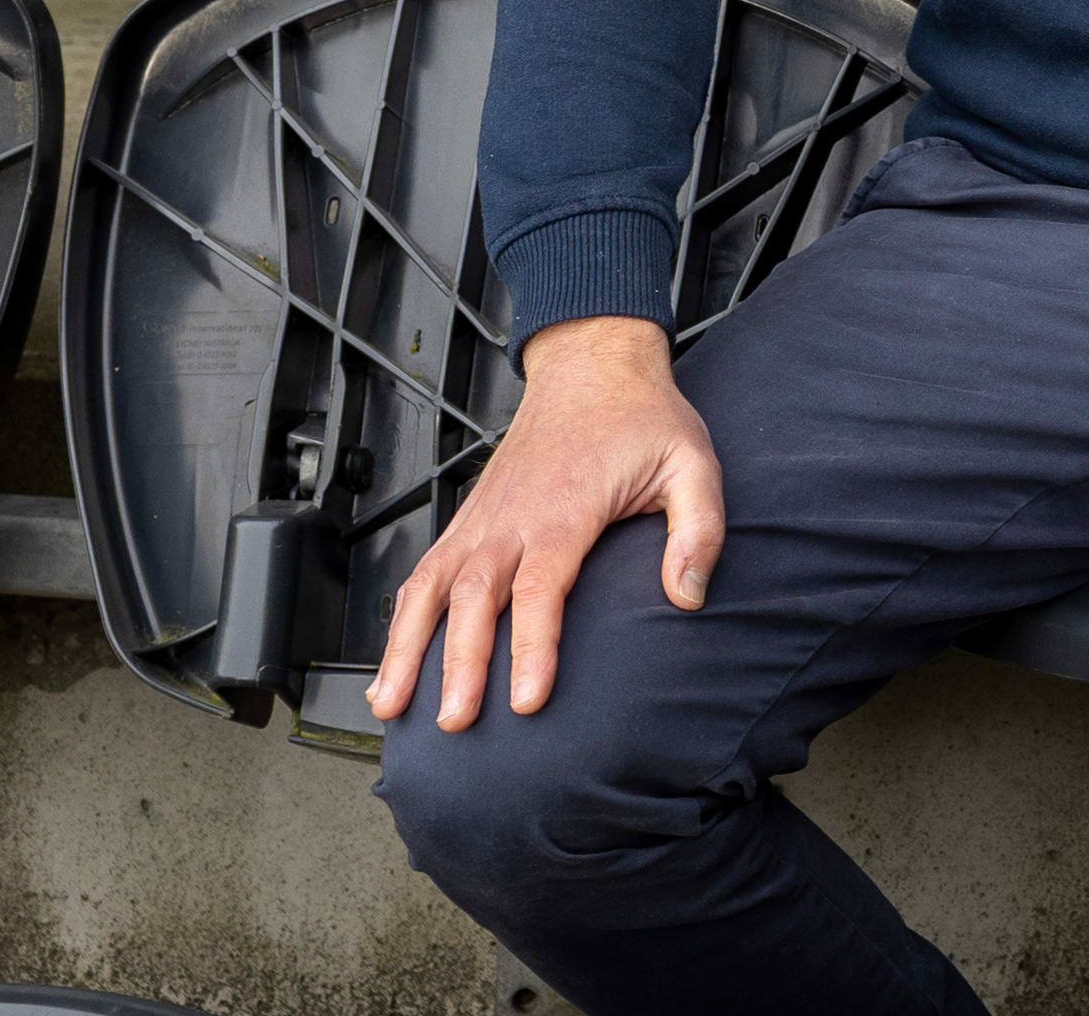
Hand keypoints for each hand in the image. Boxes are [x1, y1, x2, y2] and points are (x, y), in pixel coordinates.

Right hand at [364, 316, 723, 731]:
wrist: (592, 366)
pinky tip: (390, 665)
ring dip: (406, 648)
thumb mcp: (692, 463)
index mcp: (564, 510)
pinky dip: (400, 620)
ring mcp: (481, 520)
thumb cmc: (642, 418)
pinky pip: (422, 573)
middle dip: (459, 664)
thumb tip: (687, 597)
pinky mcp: (467, 520)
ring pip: (430, 589)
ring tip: (390, 705)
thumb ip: (698, 530)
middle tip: (455, 723)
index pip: (540, 590)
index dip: (532, 648)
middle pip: (473, 599)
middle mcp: (511, 518)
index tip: (527, 701)